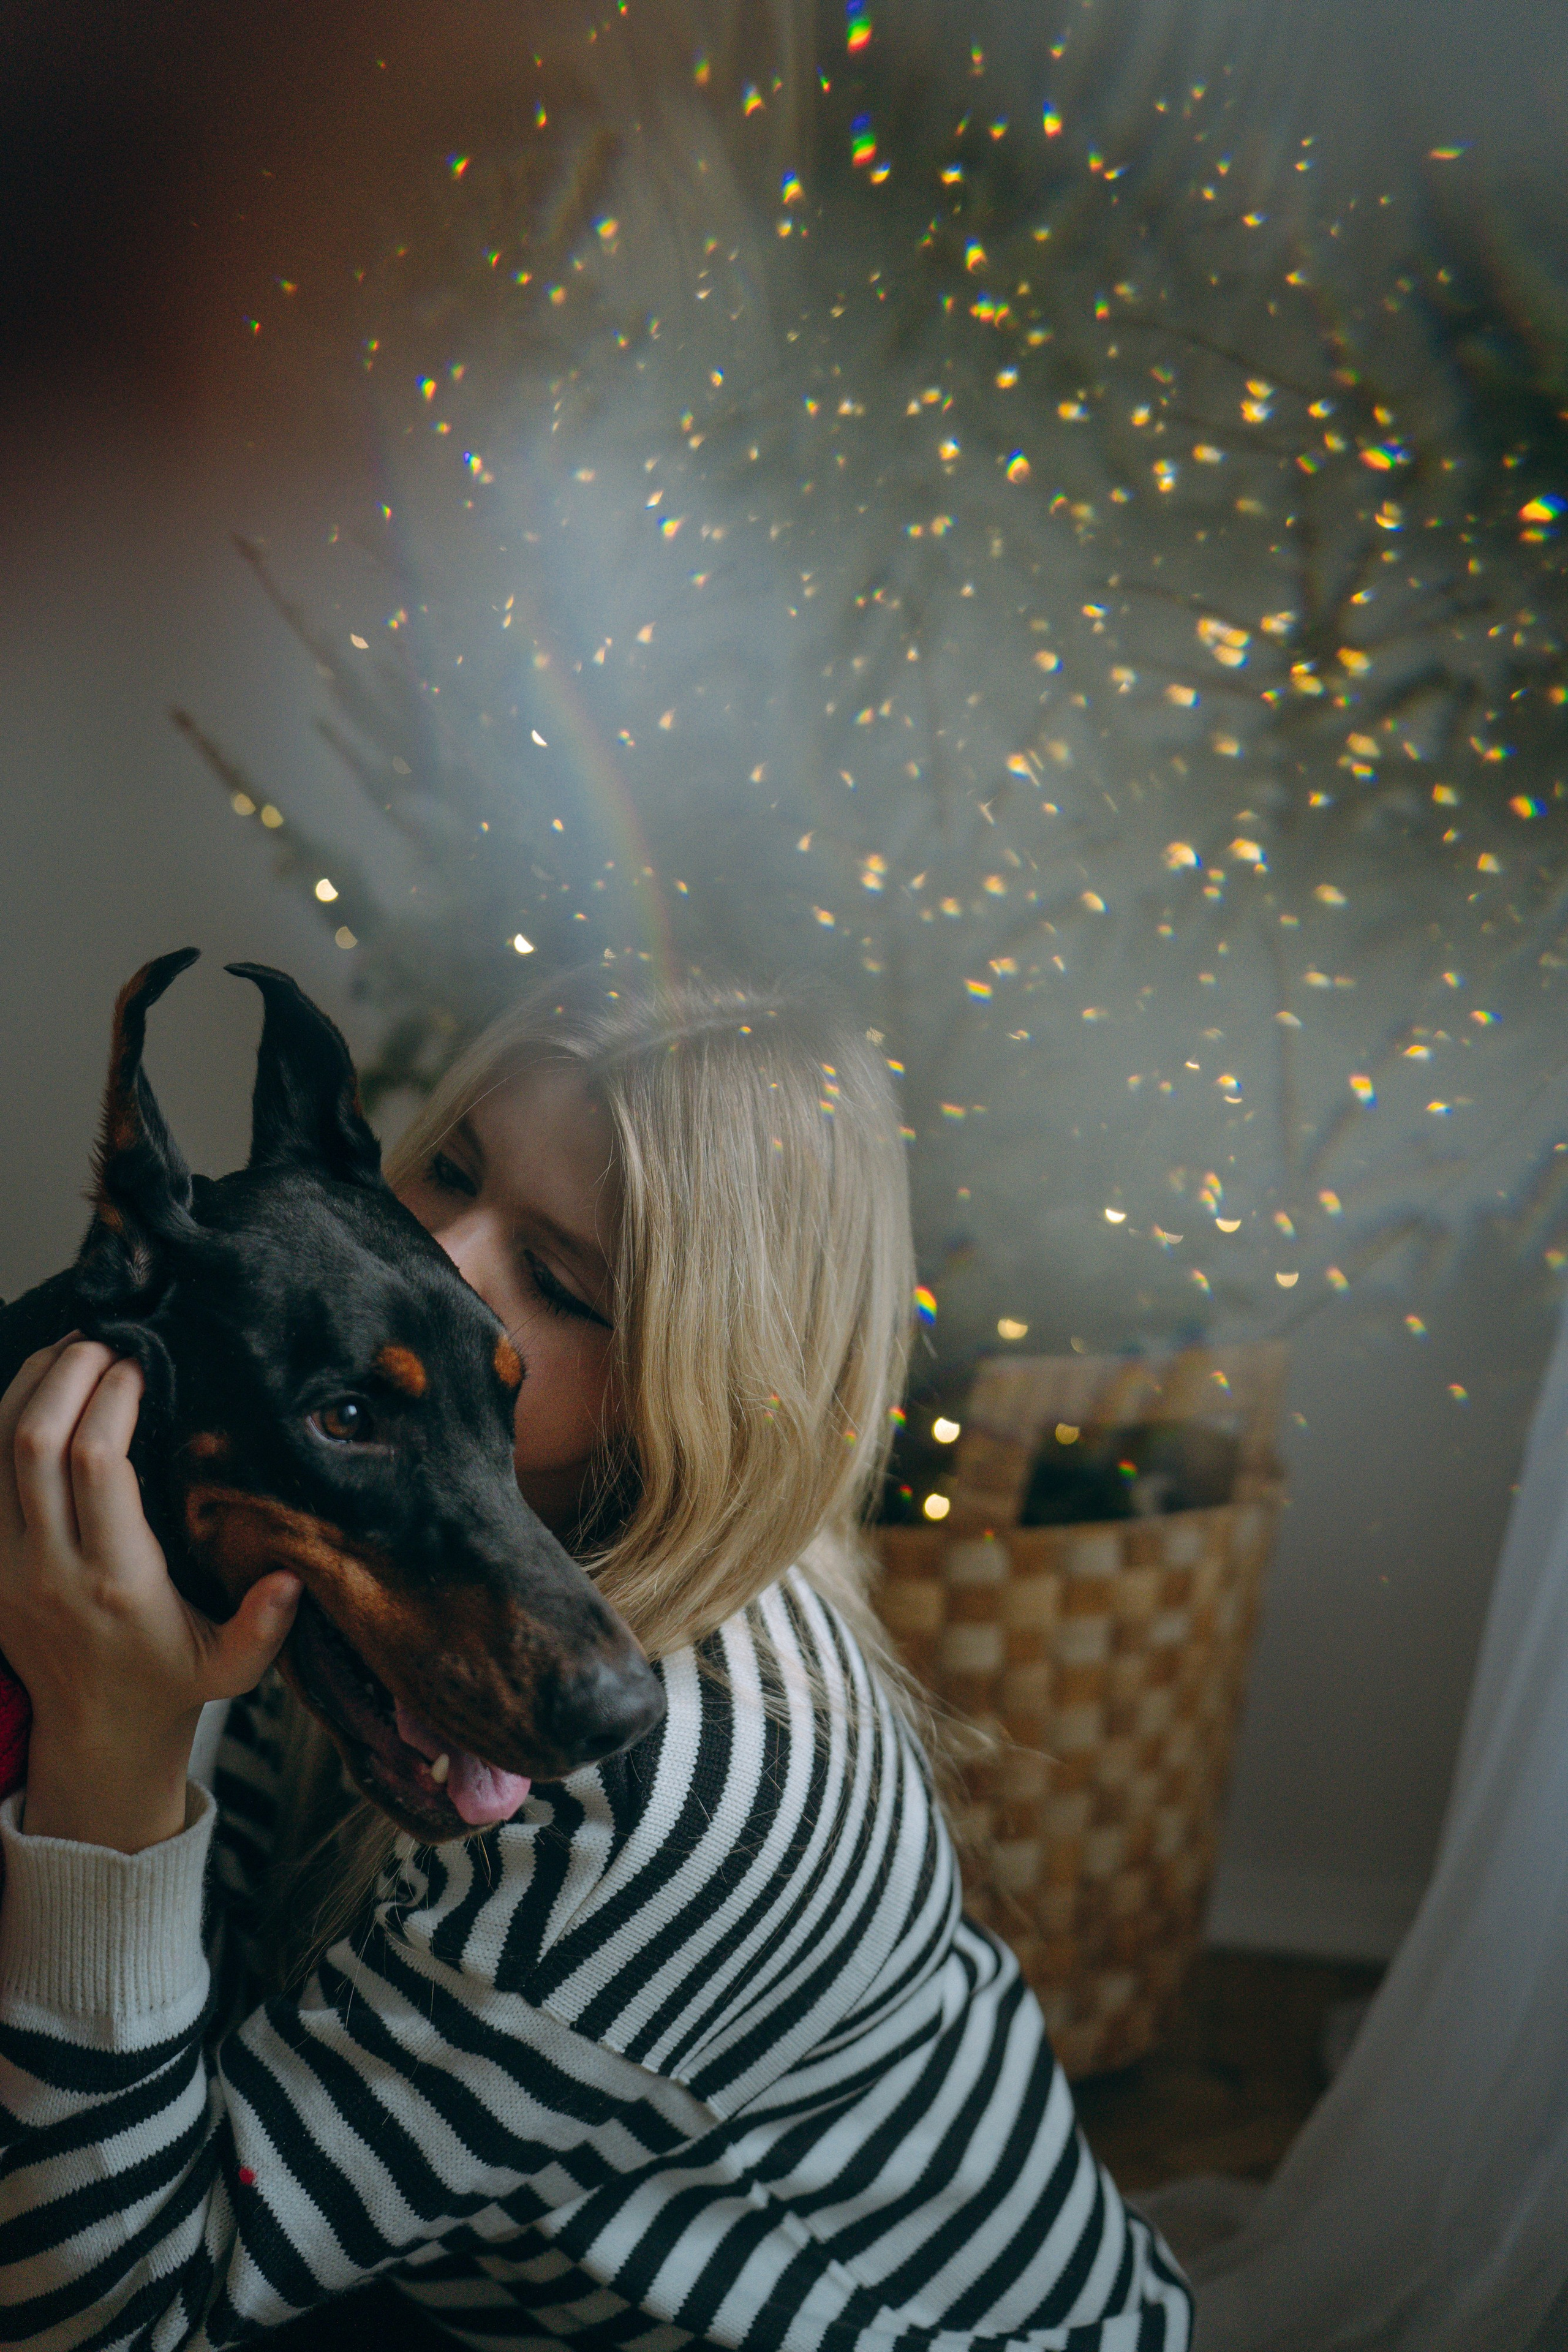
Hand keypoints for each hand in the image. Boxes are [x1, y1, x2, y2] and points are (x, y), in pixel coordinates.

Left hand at [0, 1339, 300, 1850]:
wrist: (95, 1730)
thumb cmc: (171, 1682)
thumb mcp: (232, 1668)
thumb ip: (263, 1627)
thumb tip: (293, 1578)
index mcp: (116, 1582)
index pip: (96, 1466)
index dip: (113, 1402)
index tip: (142, 1367)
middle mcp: (48, 1569)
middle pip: (33, 1443)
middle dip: (65, 1375)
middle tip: (101, 1339)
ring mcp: (4, 1566)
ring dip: (27, 1388)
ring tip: (69, 1350)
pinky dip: (0, 1421)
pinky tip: (36, 1390)